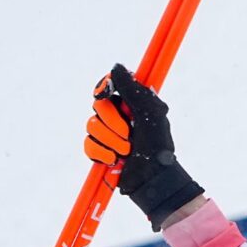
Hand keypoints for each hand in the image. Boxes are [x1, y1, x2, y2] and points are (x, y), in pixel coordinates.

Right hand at [83, 64, 203, 230]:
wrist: (153, 180)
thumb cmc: (158, 147)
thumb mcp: (151, 115)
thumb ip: (134, 90)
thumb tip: (116, 66)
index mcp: (133, 104)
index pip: (110, 86)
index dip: (104, 87)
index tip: (105, 94)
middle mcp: (119, 116)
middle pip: (98, 106)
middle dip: (113, 123)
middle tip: (130, 135)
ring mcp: (107, 133)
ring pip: (91, 125)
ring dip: (110, 140)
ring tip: (127, 151)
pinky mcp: (99, 150)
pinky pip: (88, 144)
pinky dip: (100, 153)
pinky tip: (114, 160)